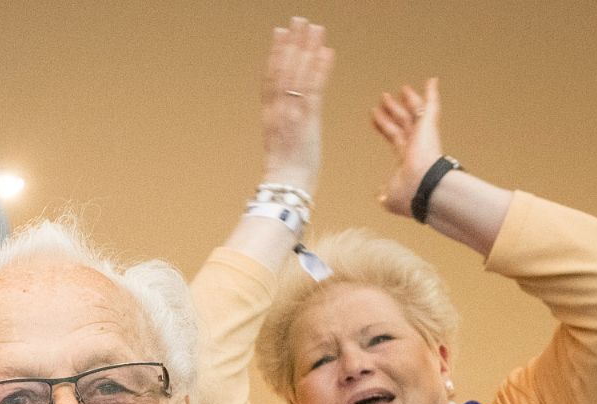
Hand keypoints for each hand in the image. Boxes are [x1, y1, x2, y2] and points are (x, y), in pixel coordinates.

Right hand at [258, 17, 333, 191]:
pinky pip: (314, 90)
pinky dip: (320, 69)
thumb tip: (289, 120)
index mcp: (270, 116)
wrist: (285, 190)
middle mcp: (278, 111)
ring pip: (298, 75)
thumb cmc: (286, 175)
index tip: (280, 32)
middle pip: (284, 69)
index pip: (271, 77)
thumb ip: (284, 127)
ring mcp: (292, 114)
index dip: (275, 53)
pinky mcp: (307, 121)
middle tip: (298, 20)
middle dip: (292, 42)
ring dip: (307, 49)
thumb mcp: (281, 146)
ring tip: (315, 28)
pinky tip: (326, 52)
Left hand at [371, 76, 444, 217]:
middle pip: (401, 122)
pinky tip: (432, 80)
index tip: (374, 115)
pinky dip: (432, 93)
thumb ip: (384, 193)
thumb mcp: (389, 197)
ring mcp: (423, 135)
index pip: (393, 137)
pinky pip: (431, 106)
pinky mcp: (429, 127)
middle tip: (383, 97)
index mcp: (407, 159)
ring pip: (414, 112)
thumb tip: (378, 194)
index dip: (383, 125)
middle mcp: (416, 145)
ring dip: (408, 100)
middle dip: (392, 110)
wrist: (424, 189)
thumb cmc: (408, 195)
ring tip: (401, 88)